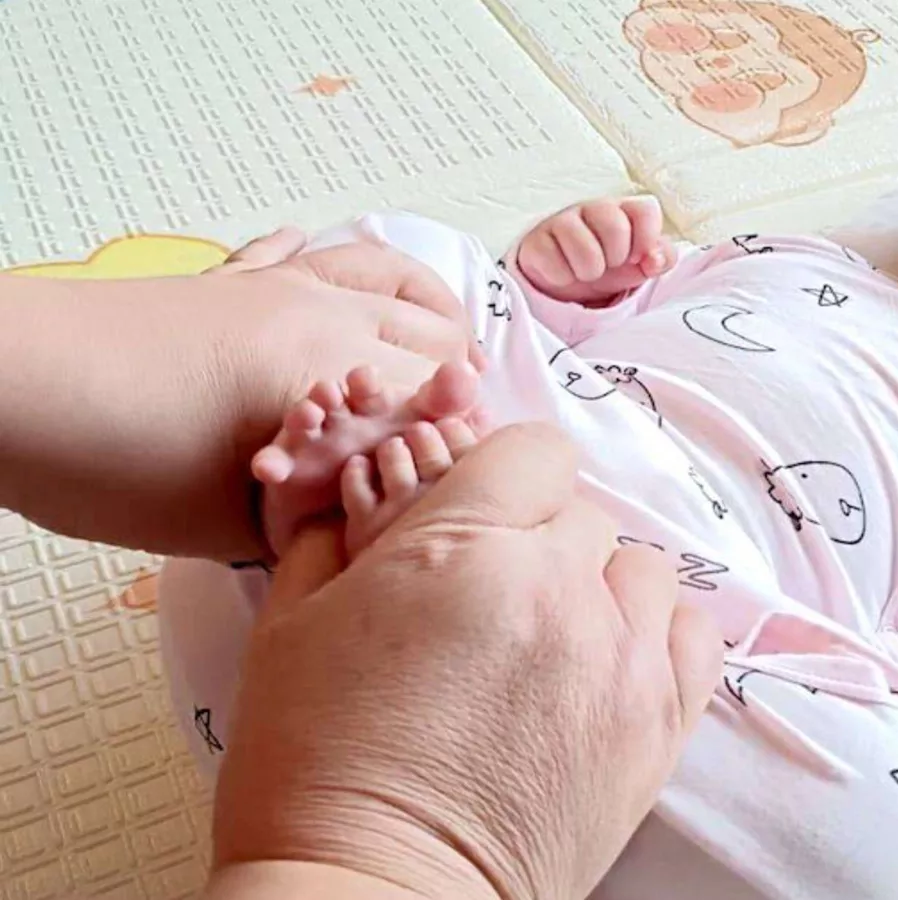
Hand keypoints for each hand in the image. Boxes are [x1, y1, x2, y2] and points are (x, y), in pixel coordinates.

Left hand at [0, 226, 481, 559]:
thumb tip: (350, 523)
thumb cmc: (112, 452)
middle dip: (461, 381)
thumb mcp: (229, 522)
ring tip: (445, 342)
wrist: (9, 382)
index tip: (468, 480)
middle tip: (454, 432)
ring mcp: (281, 286)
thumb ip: (310, 519)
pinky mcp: (231, 281)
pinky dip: (340, 264)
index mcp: (340, 371)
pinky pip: (309, 252)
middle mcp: (328, 315)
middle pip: (437, 335)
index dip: (464, 447)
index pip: (444, 405)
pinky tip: (336, 273)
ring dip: (430, 310)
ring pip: (392, 275)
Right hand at [208, 423, 722, 899]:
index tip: (480, 514)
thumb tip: (356, 500)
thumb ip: (332, 540)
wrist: (372, 896)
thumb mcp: (287, 629)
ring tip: (553, 638)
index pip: (534, 450)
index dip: (502, 476)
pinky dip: (659, 638)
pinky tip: (609, 665)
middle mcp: (555, 591)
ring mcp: (619, 660)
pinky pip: (696, 636)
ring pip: (643, 569)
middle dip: (537, 542)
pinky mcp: (659, 726)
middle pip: (582, 514)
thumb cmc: (315, 774)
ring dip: (602, 588)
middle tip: (491, 600)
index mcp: (462, 550)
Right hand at [515, 196, 676, 304]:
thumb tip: (655, 259)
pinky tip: (564, 273)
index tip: (640, 258)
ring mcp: (561, 222)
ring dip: (589, 270)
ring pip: (583, 246)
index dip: (647, 238)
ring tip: (586, 272)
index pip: (645, 210)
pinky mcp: (536, 241)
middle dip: (616, 256)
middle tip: (608, 264)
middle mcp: (593, 209)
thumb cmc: (609, 265)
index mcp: (623, 211)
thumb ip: (661, 257)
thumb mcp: (641, 264)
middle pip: (614, 225)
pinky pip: (552, 262)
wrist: (568, 280)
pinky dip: (562, 276)